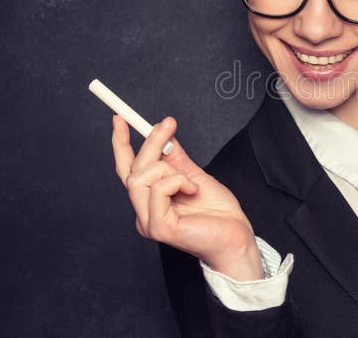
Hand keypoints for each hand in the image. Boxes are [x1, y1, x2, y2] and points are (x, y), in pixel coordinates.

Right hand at [111, 115, 264, 279]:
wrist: (236, 238)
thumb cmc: (219, 214)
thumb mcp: (195, 176)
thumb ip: (177, 160)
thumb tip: (165, 136)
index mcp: (150, 201)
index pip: (127, 170)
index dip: (121, 144)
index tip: (120, 119)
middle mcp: (144, 212)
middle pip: (133, 170)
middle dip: (151, 142)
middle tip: (169, 123)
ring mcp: (148, 221)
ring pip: (142, 177)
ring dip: (170, 169)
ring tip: (191, 181)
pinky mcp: (158, 227)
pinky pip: (159, 189)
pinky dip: (179, 182)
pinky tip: (193, 191)